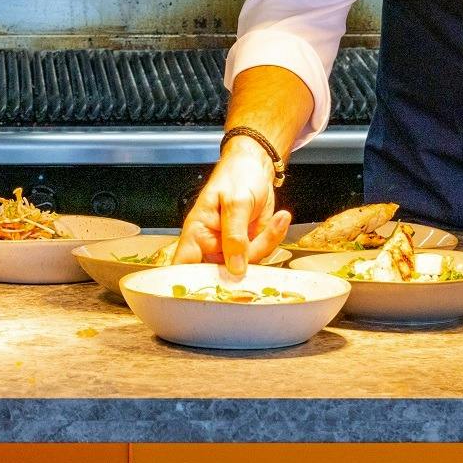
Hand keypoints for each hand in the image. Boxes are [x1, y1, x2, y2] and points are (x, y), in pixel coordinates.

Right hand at [174, 138, 291, 275]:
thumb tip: (235, 268)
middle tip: (257, 247)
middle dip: (243, 266)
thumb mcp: (236, 202)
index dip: (186, 286)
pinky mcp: (249, 248)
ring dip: (263, 245)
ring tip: (276, 219)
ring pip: (246, 267)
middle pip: (220, 274)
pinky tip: (279, 219)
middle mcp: (211, 246)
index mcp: (196, 234)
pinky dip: (273, 239)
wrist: (257, 167)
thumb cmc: (237, 176)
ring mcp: (231, 250)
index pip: (183, 267)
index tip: (204, 296)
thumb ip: (235, 235)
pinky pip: (261, 255)